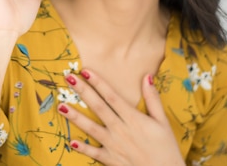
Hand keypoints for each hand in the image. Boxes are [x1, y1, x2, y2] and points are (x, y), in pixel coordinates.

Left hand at [58, 70, 183, 165]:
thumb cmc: (166, 148)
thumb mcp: (163, 122)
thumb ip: (153, 99)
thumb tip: (147, 76)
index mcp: (133, 118)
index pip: (111, 96)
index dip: (98, 82)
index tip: (85, 70)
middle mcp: (120, 130)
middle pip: (98, 107)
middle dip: (82, 91)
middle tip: (68, 78)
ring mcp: (114, 145)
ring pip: (91, 128)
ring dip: (75, 117)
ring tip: (61, 106)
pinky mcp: (111, 160)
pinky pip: (94, 153)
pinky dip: (83, 148)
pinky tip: (71, 141)